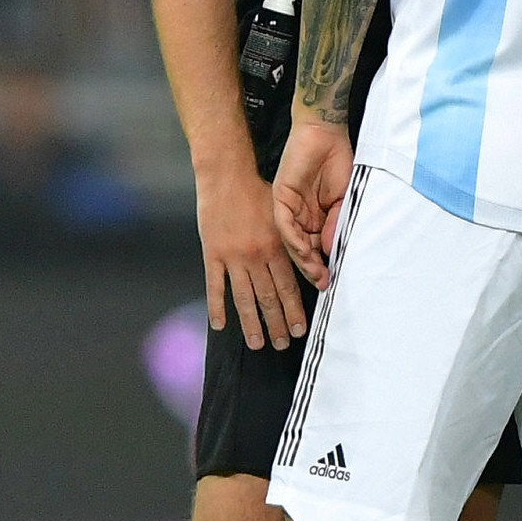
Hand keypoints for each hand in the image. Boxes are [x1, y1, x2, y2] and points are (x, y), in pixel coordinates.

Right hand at [196, 159, 306, 351]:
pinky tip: (220, 325)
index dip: (295, 310)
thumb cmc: (257, 192)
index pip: (289, 287)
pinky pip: (215, 286)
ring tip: (257, 343)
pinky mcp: (213, 254)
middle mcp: (256, 256)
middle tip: (283, 343)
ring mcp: (233, 257)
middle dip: (277, 324)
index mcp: (276, 247)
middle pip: (268, 298)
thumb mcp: (282, 214)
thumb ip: (291, 240)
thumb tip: (308, 263)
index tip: (300, 329)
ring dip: (252, 323)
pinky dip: (217, 307)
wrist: (226, 177)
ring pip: (244, 298)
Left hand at [271, 119, 355, 287]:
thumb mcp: (342, 199)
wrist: (326, 134)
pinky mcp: (281, 197)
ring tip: (316, 273)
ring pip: (291, 241)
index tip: (330, 281)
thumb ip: (335, 223)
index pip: (315, 249)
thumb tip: (330, 248)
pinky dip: (293, 239)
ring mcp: (290, 208)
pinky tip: (303, 251)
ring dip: (303, 259)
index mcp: (315, 218)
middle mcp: (301, 217)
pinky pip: (284, 224)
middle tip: (323, 283)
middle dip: (312, 268)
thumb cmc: (338, 162)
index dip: (321, 266)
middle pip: (301, 250)